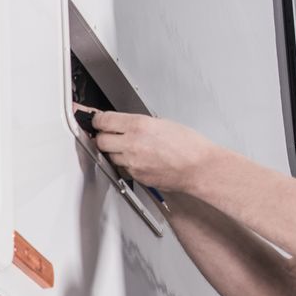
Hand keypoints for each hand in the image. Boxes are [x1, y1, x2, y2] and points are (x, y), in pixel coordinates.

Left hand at [85, 108, 218, 192]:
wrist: (199, 168)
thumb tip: (124, 125)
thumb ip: (139, 124)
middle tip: (108, 133)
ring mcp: (132, 162)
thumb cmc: (189, 145)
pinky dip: (125, 163)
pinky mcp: (136, 176)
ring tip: (129, 147)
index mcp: (139, 125)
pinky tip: (139, 159)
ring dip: (114, 151)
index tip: (96, 119)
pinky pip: (122, 168)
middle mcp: (132, 143)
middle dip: (102, 136)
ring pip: (110, 155)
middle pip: (100, 140)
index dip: (97, 120)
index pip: (103, 120)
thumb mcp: (162, 123)